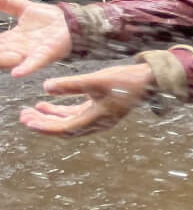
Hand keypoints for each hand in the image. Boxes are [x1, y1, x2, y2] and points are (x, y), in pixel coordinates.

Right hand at [0, 0, 72, 76]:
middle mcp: (17, 49)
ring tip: (1, 60)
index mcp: (10, 40)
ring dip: (2, 61)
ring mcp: (31, 53)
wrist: (76, 22)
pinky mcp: (47, 54)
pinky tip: (16, 73)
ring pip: (9, 60)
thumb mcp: (22, 9)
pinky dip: (25, 67)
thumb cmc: (50, 20)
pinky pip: (34, 63)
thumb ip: (4, 3)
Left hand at [20, 61, 153, 136]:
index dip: (44, 126)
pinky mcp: (101, 109)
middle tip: (23, 116)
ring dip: (50, 118)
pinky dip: (61, 112)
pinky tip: (49, 103)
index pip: (64, 128)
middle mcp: (97, 122)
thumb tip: (45, 87)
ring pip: (69, 122)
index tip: (27, 121)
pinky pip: (76, 115)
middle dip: (43, 124)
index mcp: (96, 119)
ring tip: (32, 109)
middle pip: (64, 129)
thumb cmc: (126, 80)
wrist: (151, 79)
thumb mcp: (96, 80)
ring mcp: (100, 117)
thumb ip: (71, 84)